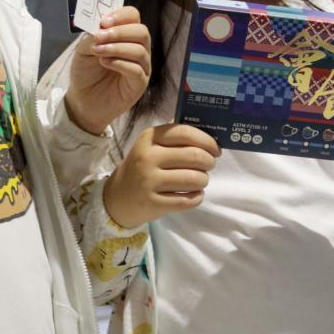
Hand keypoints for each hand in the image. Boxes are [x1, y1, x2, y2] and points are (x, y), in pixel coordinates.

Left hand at [64, 7, 150, 135]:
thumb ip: (93, 36)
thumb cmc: (86, 72)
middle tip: (100, 36)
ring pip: (140, 50)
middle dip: (120, 31)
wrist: (82, 100)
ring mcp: (141, 67)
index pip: (133, 16)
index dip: (121, 15)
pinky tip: (105, 63)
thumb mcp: (83, 50)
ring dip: (117, 47)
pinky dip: (120, 63)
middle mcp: (137, 48)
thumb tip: (101, 27)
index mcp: (125, 35)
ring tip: (98, 52)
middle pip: (142, 31)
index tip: (104, 21)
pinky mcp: (139, 84)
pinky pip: (137, 70)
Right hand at [103, 123, 220, 227]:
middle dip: (209, 161)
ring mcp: (149, 181)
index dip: (206, 140)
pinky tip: (193, 194)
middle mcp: (147, 157)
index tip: (215, 149)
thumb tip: (207, 130)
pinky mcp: (154, 203)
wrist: (118, 197)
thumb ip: (175, 136)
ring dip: (203, 180)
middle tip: (209, 165)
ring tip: (199, 180)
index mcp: (149, 138)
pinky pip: (188, 200)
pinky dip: (197, 197)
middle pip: (194, 156)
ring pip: (194, 179)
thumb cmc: (142, 167)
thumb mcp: (151, 146)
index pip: (185, 132)